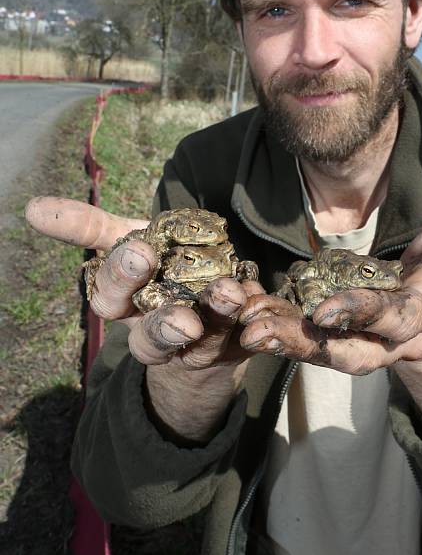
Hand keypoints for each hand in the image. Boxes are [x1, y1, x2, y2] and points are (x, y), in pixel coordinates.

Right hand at [25, 196, 261, 368]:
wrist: (201, 315)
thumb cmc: (157, 269)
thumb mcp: (122, 242)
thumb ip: (86, 227)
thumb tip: (31, 208)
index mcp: (128, 305)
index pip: (113, 296)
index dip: (123, 275)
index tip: (140, 249)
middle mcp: (156, 330)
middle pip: (150, 335)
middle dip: (162, 317)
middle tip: (184, 299)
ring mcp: (196, 345)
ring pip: (197, 345)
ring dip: (211, 318)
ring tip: (226, 295)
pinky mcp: (233, 346)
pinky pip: (243, 338)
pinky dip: (250, 318)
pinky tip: (258, 296)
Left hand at [238, 181, 421, 434]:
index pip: (395, 319)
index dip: (366, 316)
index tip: (329, 310)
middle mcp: (390, 339)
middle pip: (351, 352)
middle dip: (309, 344)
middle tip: (263, 331)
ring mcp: (360, 343)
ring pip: (320, 351)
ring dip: (282, 340)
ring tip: (244, 328)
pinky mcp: (333, 337)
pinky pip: (303, 340)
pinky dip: (275, 330)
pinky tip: (242, 317)